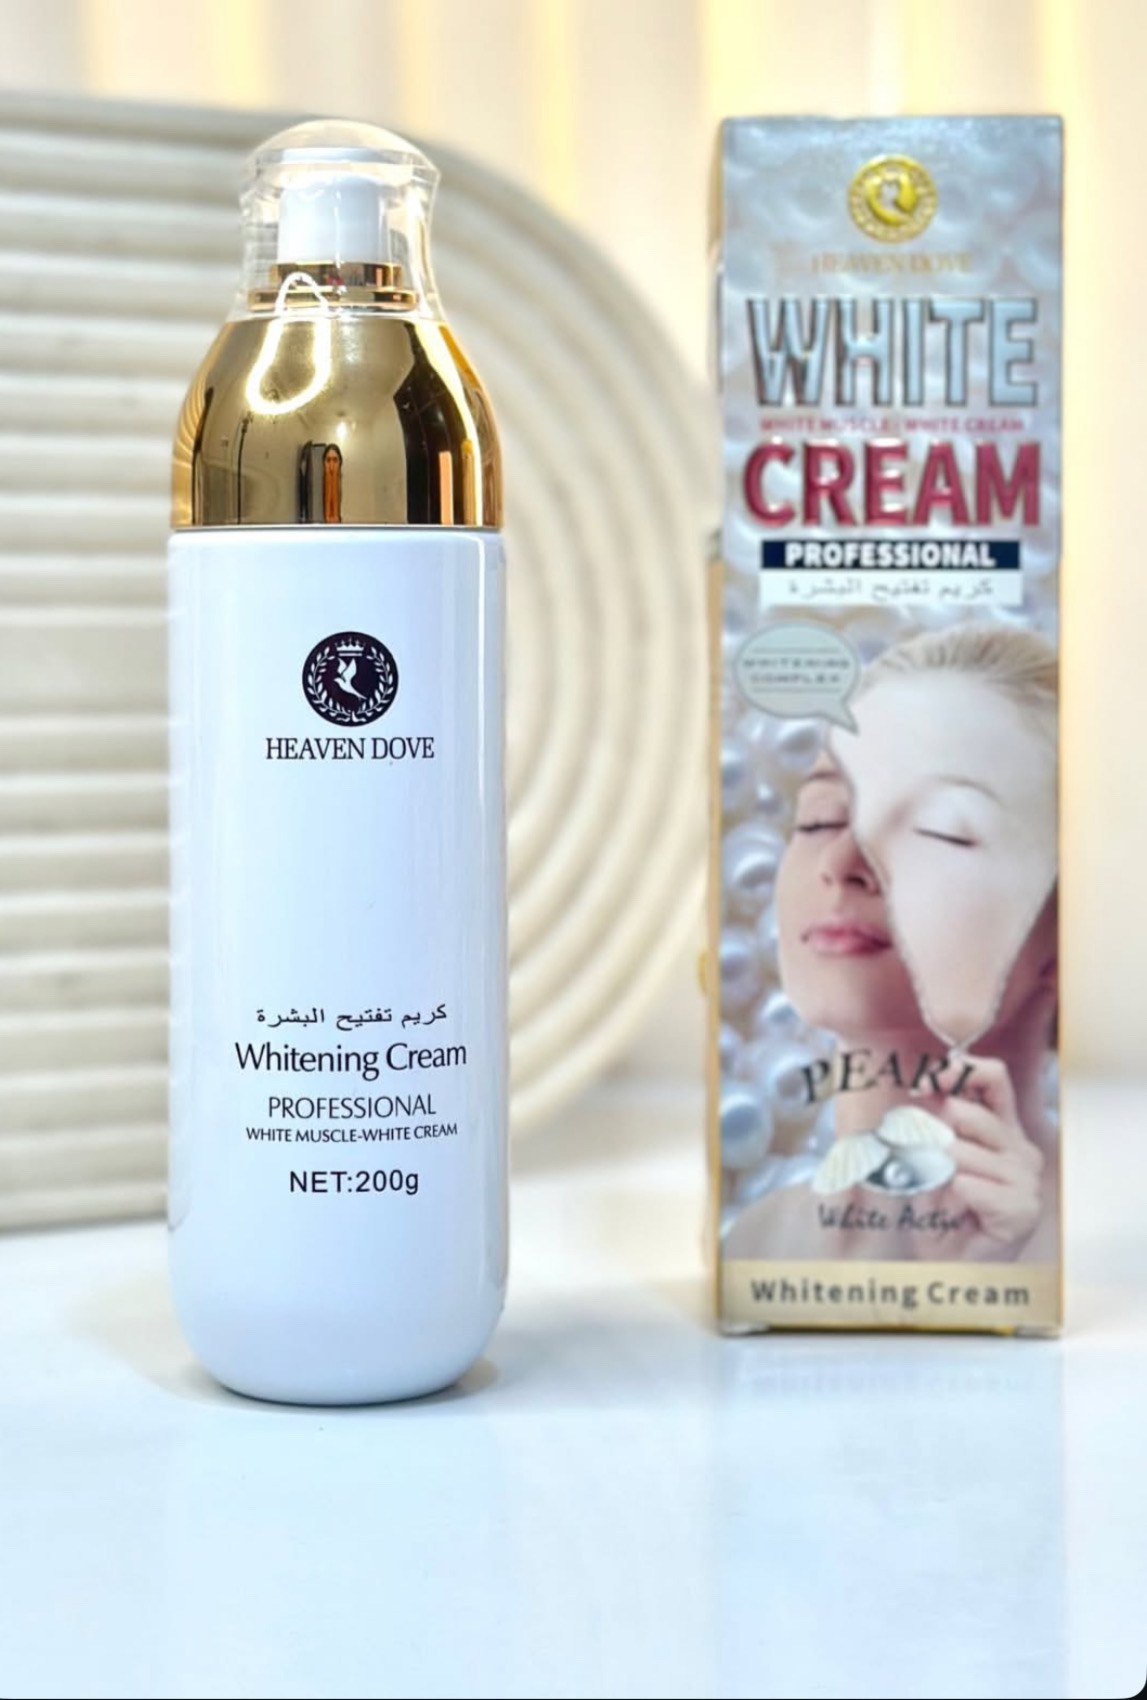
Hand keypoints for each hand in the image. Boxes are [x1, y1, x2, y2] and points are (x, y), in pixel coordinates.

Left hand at [932, 1055, 1044, 1258]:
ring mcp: (1026, 1179)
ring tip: (940, 1197)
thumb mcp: (929, 1158)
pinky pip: (968, 1185)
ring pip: (960, 1152)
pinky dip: (949, 1197)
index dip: (959, 1072)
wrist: (950, 1268)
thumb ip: (931, 1122)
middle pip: (968, 1113)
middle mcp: (1020, 1149)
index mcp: (1003, 1130)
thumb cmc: (940, 1214)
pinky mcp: (1022, 1209)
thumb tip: (922, 1092)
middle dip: (931, 1135)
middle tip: (922, 1163)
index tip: (924, 1084)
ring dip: (936, 1175)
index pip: (993, 1078)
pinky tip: (956, 1212)